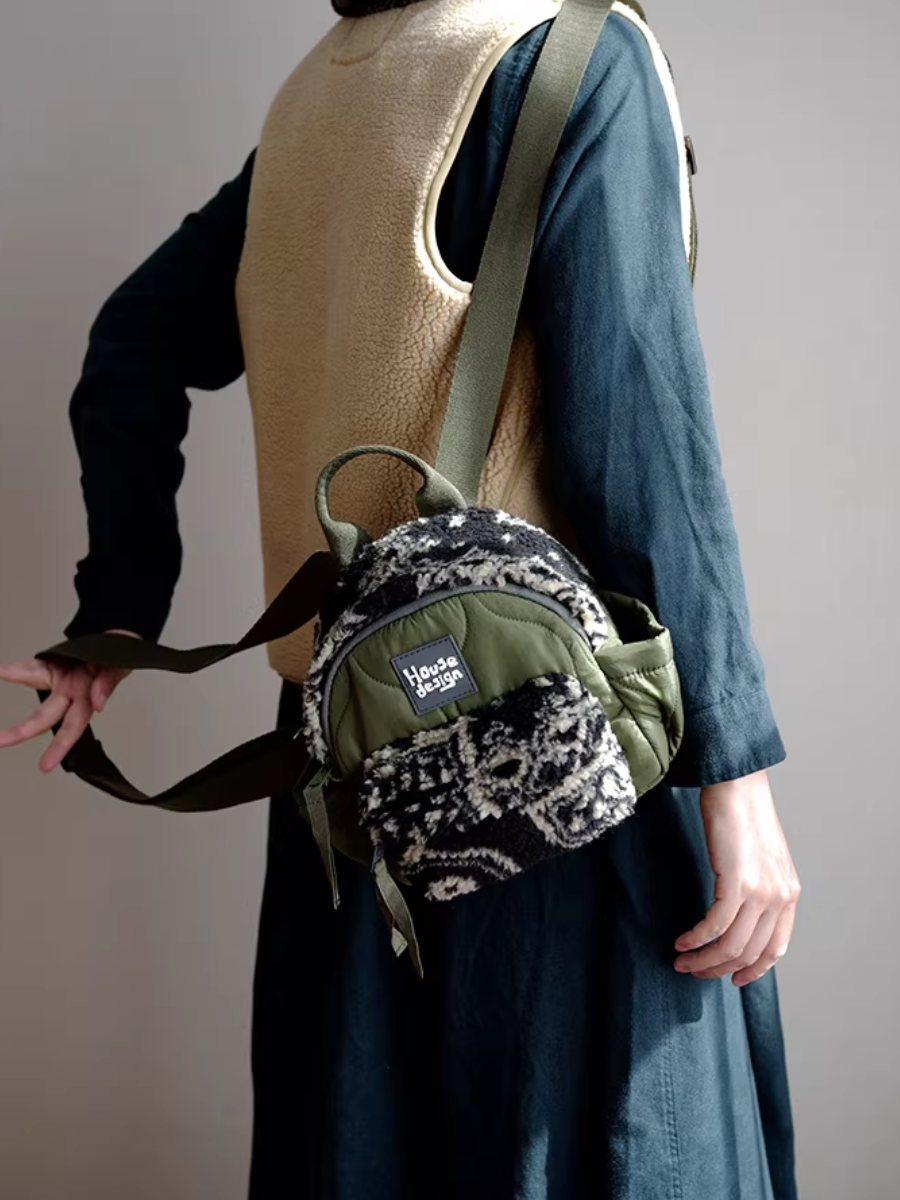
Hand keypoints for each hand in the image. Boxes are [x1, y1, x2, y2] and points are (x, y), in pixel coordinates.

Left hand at [0, 632, 137, 772]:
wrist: (117, 638)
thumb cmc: (119, 657)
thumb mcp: (118, 668)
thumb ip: (107, 684)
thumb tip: (98, 704)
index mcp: (86, 698)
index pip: (72, 727)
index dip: (60, 747)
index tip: (46, 766)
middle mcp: (69, 691)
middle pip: (43, 715)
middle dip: (21, 731)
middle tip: (0, 741)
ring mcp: (59, 676)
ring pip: (34, 681)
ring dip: (14, 680)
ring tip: (2, 675)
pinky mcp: (53, 661)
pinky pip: (32, 665)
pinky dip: (16, 669)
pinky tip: (3, 670)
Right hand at [674, 770, 799, 986]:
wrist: (737, 784)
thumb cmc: (742, 814)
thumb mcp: (761, 858)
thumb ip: (758, 888)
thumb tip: (737, 914)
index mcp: (789, 894)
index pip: (775, 949)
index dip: (752, 970)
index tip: (730, 977)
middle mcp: (780, 897)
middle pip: (749, 953)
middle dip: (718, 968)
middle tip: (692, 970)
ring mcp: (761, 892)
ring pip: (731, 946)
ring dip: (703, 959)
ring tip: (681, 960)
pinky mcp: (737, 883)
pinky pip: (715, 926)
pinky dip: (696, 939)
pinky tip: (681, 940)